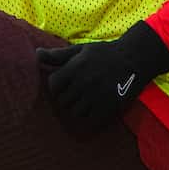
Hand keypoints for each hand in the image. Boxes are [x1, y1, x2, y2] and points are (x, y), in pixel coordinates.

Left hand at [36, 21, 168, 130]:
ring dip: (76, 107)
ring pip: (74, 111)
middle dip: (65, 97)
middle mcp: (83, 83)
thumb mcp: (80, 50)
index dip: (56, 85)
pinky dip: (88, 116)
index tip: (63, 84)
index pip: (53, 85)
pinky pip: (90, 119)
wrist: (133, 59)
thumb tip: (36, 55)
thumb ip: (58, 55)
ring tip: (83, 100)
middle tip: (74, 92)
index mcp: (75, 68)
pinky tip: (92, 108)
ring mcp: (95, 96)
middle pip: (62, 100)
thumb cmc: (104, 53)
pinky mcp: (107, 106)